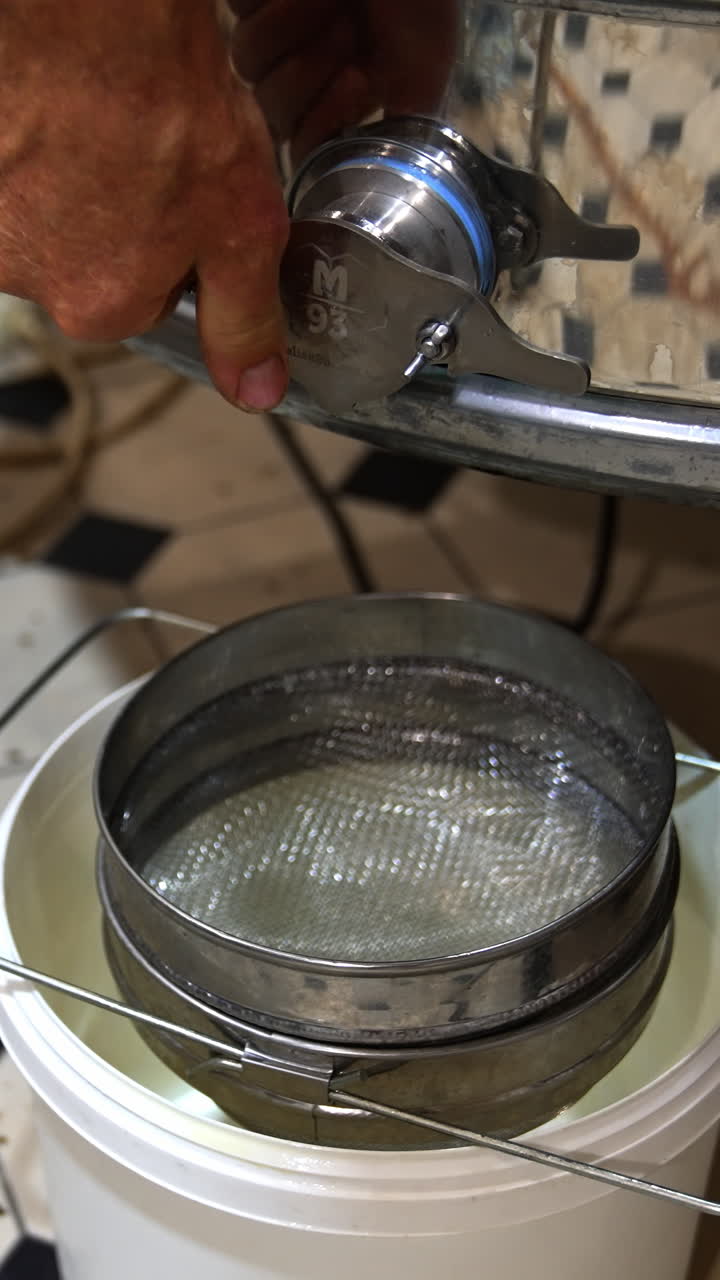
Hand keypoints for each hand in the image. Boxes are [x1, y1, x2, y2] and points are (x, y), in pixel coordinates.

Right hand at [0, 0, 289, 409]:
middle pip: (86, 259)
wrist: (97, 15)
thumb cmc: (172, 107)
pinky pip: (9, 174)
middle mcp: (30, 280)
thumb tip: (255, 394)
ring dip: (68, 176)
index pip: (143, 295)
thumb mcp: (241, 229)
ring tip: (100, 122)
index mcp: (102, 306)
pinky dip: (30, 145)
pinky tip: (57, 110)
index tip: (184, 192)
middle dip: (118, 213)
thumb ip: (243, 319)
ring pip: (43, 212)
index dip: (174, 241)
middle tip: (143, 149)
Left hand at [228, 0, 457, 161]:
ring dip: (291, 26)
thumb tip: (385, 190)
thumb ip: (402, 133)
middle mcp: (300, 70)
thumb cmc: (422, 3)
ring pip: (248, 58)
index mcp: (335, 99)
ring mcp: (269, 29)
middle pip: (271, 106)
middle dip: (310, 71)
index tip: (359, 82)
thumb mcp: (425, 74)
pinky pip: (238, 6)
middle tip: (350, 30)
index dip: (320, 127)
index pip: (302, 145)